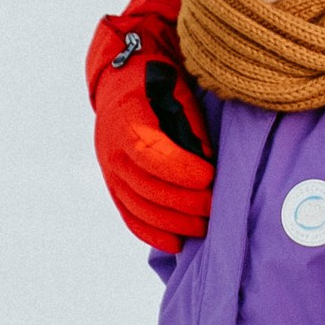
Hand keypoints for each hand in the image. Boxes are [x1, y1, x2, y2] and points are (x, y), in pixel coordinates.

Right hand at [87, 14, 214, 254]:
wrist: (124, 81)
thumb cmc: (160, 85)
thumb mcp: (178, 95)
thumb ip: (190, 128)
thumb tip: (206, 163)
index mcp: (127, 120)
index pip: (149, 154)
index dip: (179, 169)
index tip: (209, 176)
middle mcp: (112, 149)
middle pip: (146, 186)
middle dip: (184, 202)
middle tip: (214, 207)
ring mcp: (110, 170)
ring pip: (138, 206)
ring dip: (172, 222)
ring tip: (203, 227)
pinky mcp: (114, 185)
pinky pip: (129, 215)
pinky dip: (152, 232)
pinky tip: (176, 243)